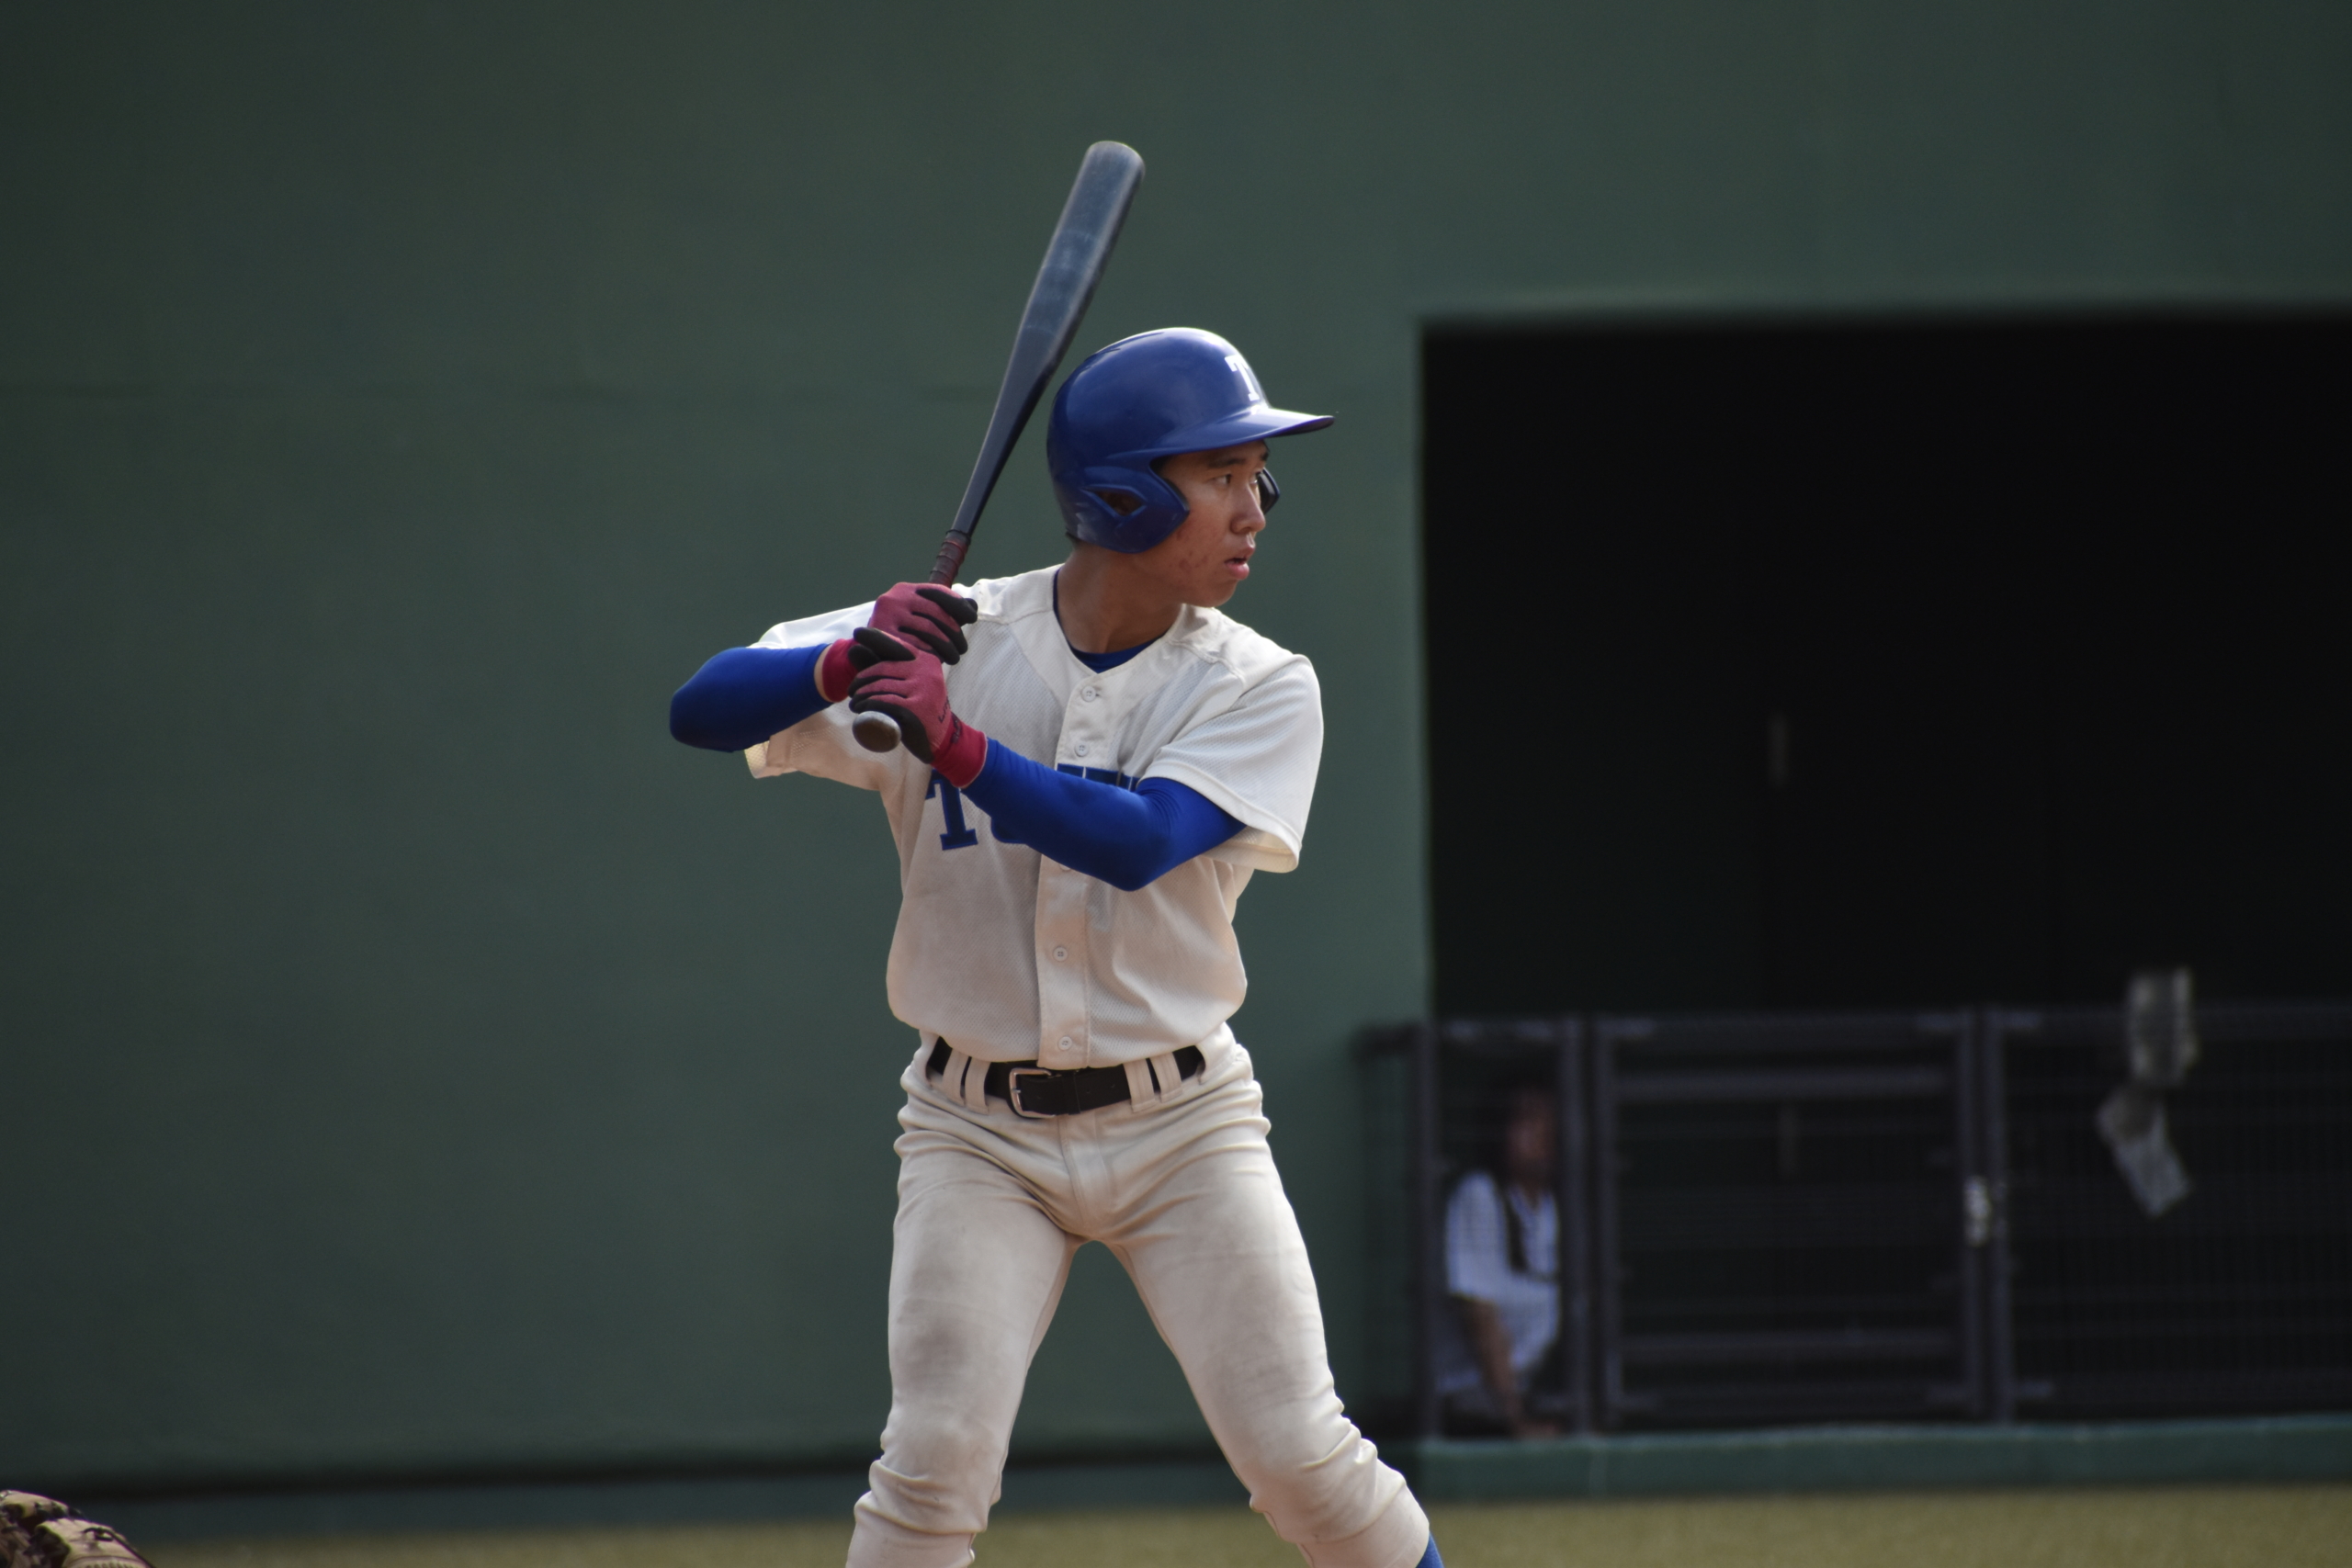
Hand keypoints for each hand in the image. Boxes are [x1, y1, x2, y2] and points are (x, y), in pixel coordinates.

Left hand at [847, 628, 985, 783]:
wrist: (942, 738)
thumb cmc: (920, 708)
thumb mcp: (913, 683)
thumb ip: (893, 668)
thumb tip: (856, 649)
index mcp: (927, 660)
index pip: (896, 646)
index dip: (874, 638)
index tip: (857, 634)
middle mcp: (927, 672)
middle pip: (884, 668)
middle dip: (862, 679)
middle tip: (852, 690)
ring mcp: (923, 689)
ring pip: (881, 686)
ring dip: (861, 694)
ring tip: (855, 703)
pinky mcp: (916, 708)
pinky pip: (884, 701)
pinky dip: (867, 705)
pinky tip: (860, 709)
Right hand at [868, 583, 977, 662]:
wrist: (868, 651)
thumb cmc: (902, 635)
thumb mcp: (922, 619)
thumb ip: (946, 611)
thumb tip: (973, 605)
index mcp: (906, 589)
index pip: (938, 592)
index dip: (958, 605)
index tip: (972, 618)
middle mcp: (894, 597)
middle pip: (936, 613)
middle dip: (954, 632)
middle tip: (962, 648)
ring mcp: (886, 615)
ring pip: (929, 630)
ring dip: (947, 646)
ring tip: (954, 657)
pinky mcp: (882, 635)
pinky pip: (915, 645)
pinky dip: (930, 653)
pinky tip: (937, 660)